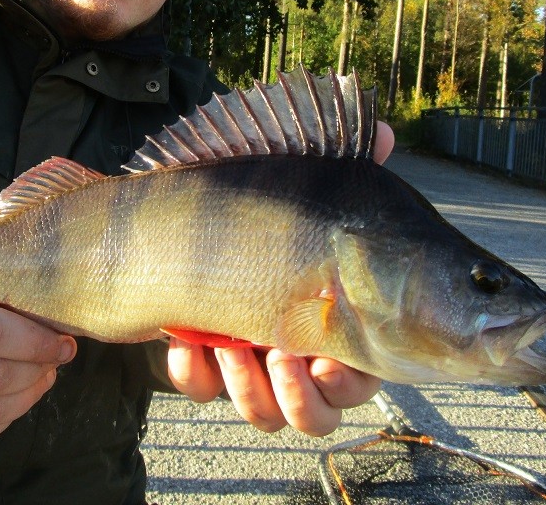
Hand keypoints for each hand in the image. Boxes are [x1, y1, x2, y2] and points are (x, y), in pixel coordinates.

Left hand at [166, 119, 391, 433]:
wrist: (161, 209)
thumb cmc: (241, 192)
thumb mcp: (292, 173)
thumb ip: (342, 156)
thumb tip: (384, 132)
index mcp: (332, 318)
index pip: (362, 375)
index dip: (349, 379)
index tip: (327, 356)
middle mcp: (294, 346)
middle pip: (319, 411)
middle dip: (302, 397)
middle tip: (280, 358)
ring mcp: (246, 355)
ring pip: (265, 414)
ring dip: (250, 392)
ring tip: (231, 349)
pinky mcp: (199, 355)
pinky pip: (204, 392)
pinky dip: (196, 374)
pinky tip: (188, 341)